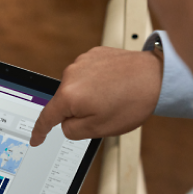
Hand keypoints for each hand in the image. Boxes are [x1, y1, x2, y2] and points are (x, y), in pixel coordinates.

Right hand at [30, 47, 161, 145]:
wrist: (156, 77)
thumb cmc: (131, 103)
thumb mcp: (98, 129)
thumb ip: (72, 131)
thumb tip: (64, 124)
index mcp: (69, 96)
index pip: (46, 117)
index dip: (40, 132)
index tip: (36, 139)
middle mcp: (71, 74)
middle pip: (64, 102)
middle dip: (77, 111)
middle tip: (103, 114)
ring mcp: (82, 62)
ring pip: (76, 88)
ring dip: (88, 95)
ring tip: (113, 98)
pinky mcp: (94, 54)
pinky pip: (88, 74)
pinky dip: (96, 83)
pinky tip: (114, 86)